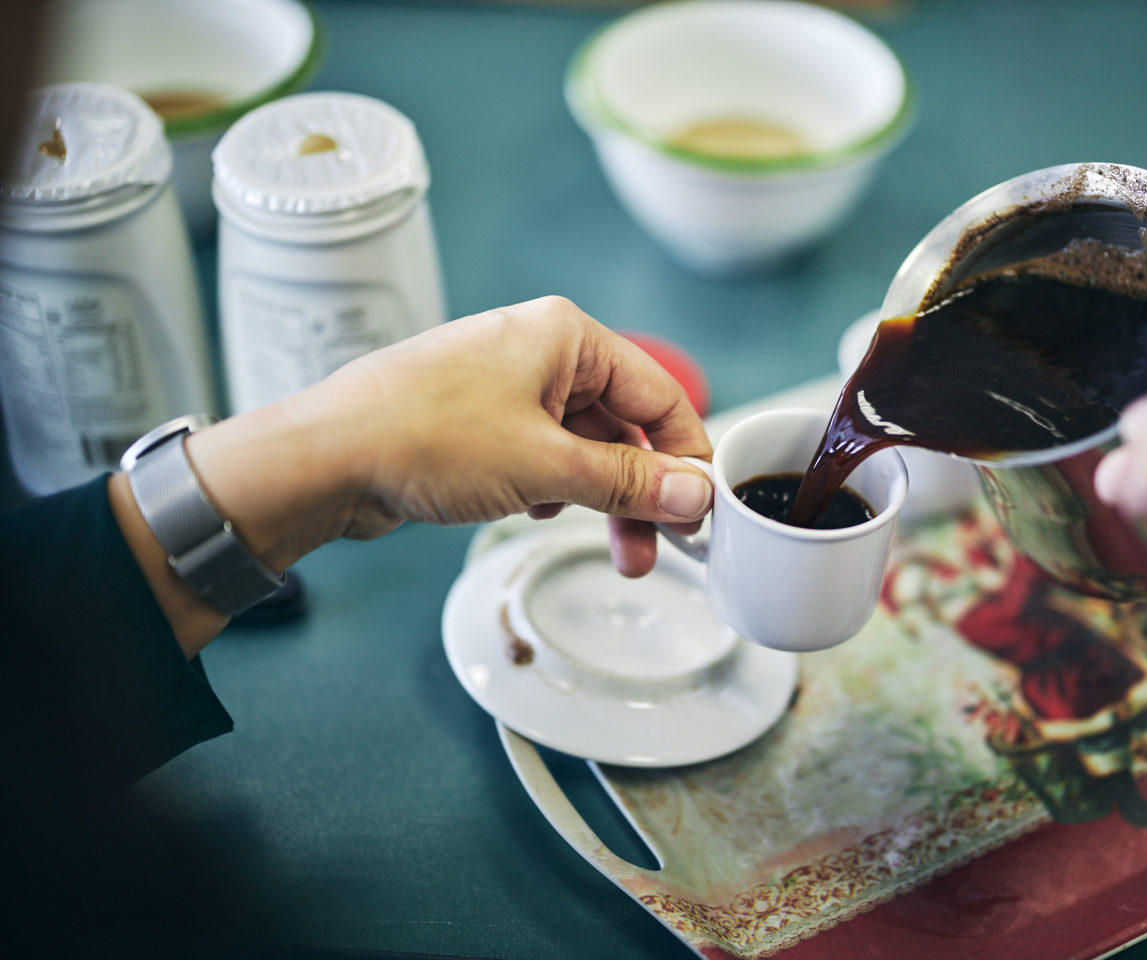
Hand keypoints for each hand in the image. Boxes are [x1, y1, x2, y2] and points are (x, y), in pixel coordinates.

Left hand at [115, 297, 713, 654]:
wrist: (323, 458)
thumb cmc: (423, 436)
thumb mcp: (546, 465)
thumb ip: (629, 482)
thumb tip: (695, 494)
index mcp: (565, 336)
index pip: (660, 394)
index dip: (687, 457)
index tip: (703, 511)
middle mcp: (540, 351)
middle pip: (624, 425)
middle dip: (641, 491)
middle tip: (657, 549)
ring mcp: (506, 386)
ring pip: (583, 447)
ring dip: (600, 499)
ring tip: (611, 551)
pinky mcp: (479, 421)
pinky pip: (543, 455)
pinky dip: (554, 488)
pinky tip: (534, 509)